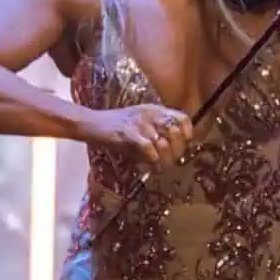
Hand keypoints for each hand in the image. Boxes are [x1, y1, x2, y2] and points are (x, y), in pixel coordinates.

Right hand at [79, 103, 193, 165]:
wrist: (92, 123)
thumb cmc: (117, 130)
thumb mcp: (140, 128)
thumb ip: (157, 136)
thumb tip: (175, 155)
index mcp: (155, 110)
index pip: (182, 118)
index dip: (188, 134)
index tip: (185, 147)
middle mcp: (150, 113)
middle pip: (176, 132)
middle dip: (177, 151)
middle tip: (173, 162)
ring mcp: (139, 122)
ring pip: (163, 144)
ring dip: (165, 160)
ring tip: (162, 168)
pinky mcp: (128, 132)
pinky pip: (148, 148)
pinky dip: (153, 161)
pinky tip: (152, 167)